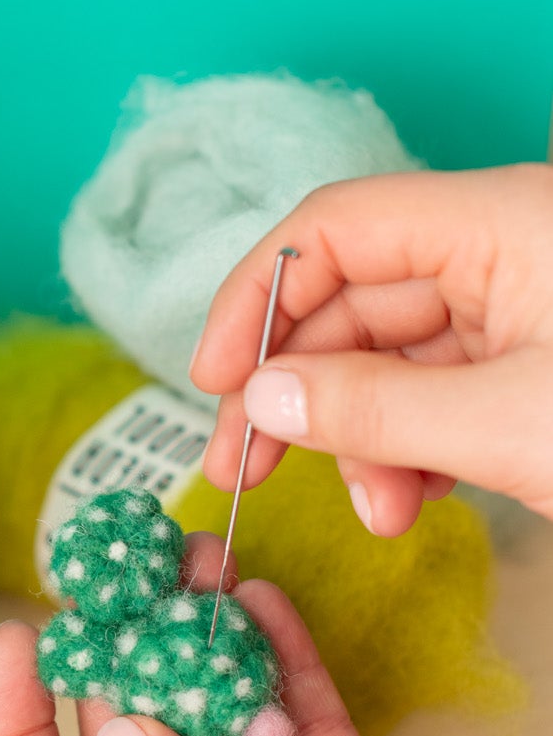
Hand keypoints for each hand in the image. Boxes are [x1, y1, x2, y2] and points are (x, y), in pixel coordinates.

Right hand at [191, 164, 552, 535]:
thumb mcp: (512, 427)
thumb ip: (378, 410)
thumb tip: (264, 398)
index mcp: (499, 221)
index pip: (334, 227)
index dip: (256, 300)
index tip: (214, 381)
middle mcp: (501, 251)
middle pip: (352, 303)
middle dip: (300, 396)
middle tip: (242, 470)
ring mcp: (520, 310)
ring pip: (391, 361)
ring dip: (363, 442)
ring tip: (380, 514)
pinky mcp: (532, 365)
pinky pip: (439, 393)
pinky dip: (413, 449)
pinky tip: (417, 498)